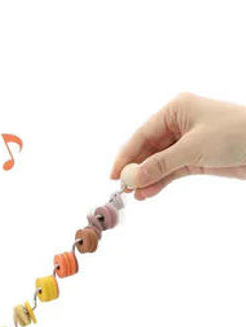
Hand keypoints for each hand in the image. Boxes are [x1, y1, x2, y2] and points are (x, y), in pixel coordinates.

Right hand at [111, 93, 245, 199]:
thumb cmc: (235, 134)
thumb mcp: (192, 149)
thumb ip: (159, 165)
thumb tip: (130, 179)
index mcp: (176, 109)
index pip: (142, 134)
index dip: (126, 156)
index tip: (114, 177)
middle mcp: (179, 123)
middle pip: (147, 149)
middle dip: (135, 170)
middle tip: (123, 190)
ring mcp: (186, 141)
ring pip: (157, 162)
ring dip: (146, 179)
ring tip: (135, 196)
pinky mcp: (194, 157)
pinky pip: (169, 170)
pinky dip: (159, 182)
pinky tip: (148, 193)